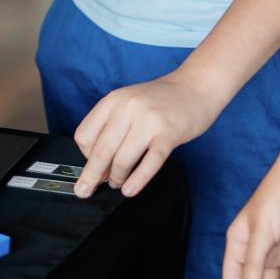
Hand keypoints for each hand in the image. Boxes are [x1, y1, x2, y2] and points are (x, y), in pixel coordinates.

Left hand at [73, 73, 219, 198]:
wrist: (195, 87)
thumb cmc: (159, 100)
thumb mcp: (128, 102)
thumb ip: (111, 125)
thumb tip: (98, 163)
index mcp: (113, 100)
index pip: (84, 135)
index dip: (84, 156)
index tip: (91, 166)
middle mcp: (128, 108)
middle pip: (101, 151)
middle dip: (91, 176)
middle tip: (85, 191)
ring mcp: (149, 121)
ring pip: (122, 160)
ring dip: (117, 178)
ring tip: (118, 184)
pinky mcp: (168, 134)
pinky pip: (149, 163)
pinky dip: (137, 181)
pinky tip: (130, 190)